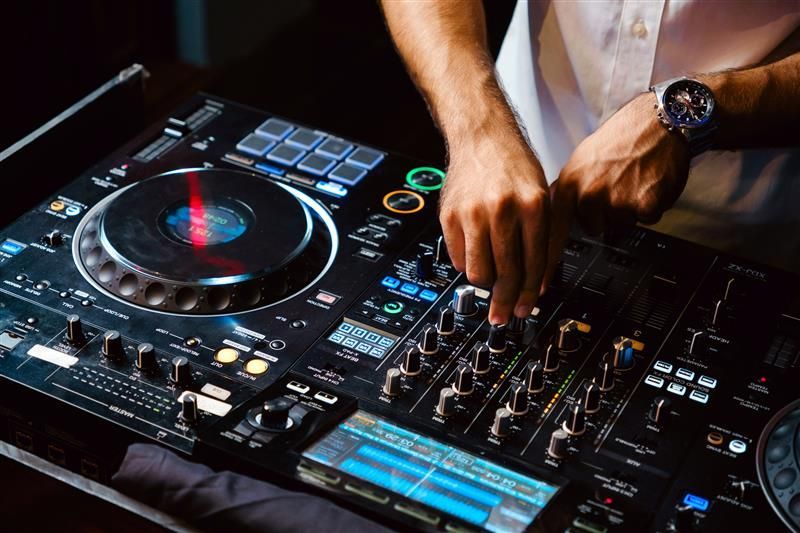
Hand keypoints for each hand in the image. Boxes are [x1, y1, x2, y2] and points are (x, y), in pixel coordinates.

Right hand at [440, 128, 549, 324]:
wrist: (482, 136)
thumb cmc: (513, 165)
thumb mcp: (540, 195)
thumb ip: (540, 237)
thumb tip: (535, 282)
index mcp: (533, 205)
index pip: (534, 263)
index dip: (529, 292)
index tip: (525, 308)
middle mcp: (503, 209)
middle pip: (505, 272)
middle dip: (504, 301)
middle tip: (503, 315)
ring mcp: (473, 213)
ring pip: (477, 271)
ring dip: (484, 281)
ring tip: (488, 277)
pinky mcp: (449, 215)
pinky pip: (456, 257)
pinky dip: (465, 262)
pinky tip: (474, 251)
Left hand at [547, 93, 690, 278]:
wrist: (657, 122)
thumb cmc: (619, 139)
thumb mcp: (579, 162)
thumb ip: (564, 192)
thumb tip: (543, 218)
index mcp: (568, 185)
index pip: (551, 233)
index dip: (544, 263)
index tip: (536, 286)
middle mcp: (588, 195)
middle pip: (593, 229)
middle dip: (604, 215)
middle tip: (614, 187)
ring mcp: (616, 201)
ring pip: (620, 226)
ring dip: (627, 211)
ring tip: (631, 182)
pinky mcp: (644, 205)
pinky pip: (644, 220)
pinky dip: (649, 207)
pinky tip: (647, 184)